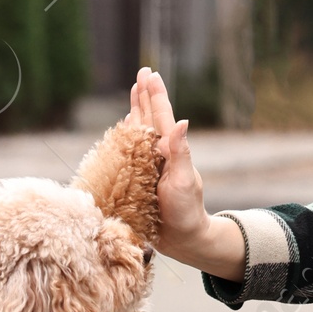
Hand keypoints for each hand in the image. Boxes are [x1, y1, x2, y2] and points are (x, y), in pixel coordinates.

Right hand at [129, 68, 244, 277]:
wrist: (183, 239)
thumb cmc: (186, 211)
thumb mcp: (184, 181)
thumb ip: (180, 152)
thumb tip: (182, 121)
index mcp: (170, 150)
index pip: (161, 116)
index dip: (154, 94)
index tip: (150, 73)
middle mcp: (159, 153)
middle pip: (150, 117)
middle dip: (145, 95)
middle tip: (143, 72)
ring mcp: (149, 165)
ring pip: (140, 130)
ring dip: (137, 109)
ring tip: (135, 91)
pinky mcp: (140, 178)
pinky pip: (130, 150)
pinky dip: (127, 134)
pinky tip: (126, 125)